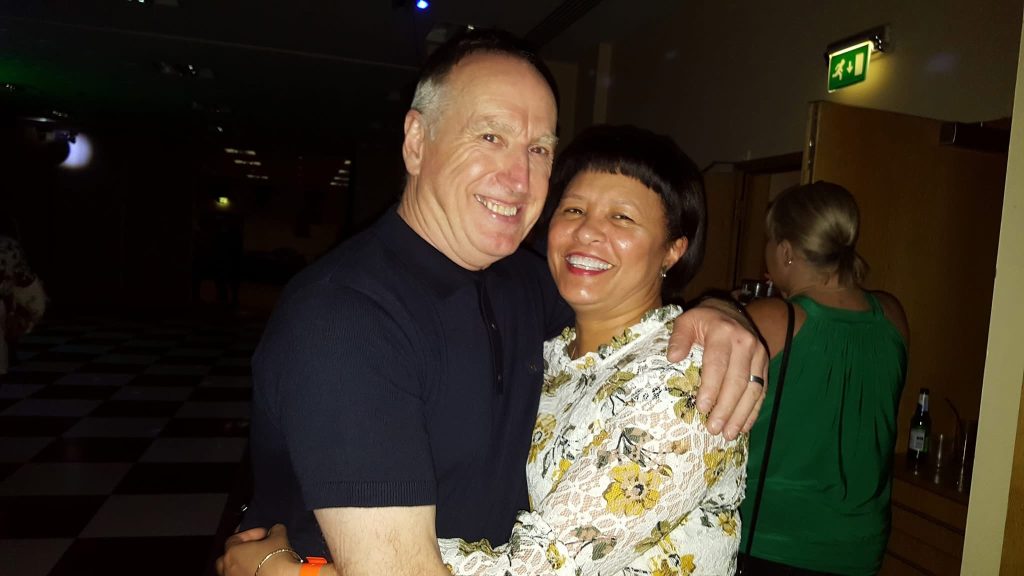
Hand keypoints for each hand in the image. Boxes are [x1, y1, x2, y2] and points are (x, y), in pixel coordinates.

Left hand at [216, 524, 299, 575]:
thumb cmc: (275, 560)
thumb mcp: (279, 538)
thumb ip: (275, 530)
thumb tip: (276, 530)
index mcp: (232, 552)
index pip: (235, 538)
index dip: (250, 534)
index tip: (263, 533)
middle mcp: (228, 568)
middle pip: (228, 557)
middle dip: (240, 551)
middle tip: (254, 548)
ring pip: (234, 570)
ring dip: (243, 564)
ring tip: (258, 562)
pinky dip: (247, 573)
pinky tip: (261, 572)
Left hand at [668, 301, 767, 438]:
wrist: (730, 310)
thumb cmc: (704, 321)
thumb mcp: (687, 321)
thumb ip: (679, 337)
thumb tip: (672, 358)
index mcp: (724, 333)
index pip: (718, 364)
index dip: (711, 388)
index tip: (702, 408)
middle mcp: (746, 344)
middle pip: (738, 381)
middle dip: (726, 408)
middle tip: (714, 429)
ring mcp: (759, 355)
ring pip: (753, 389)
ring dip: (741, 414)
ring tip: (729, 434)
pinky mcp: (765, 365)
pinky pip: (762, 391)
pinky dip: (753, 411)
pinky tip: (743, 427)